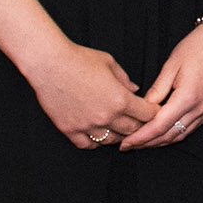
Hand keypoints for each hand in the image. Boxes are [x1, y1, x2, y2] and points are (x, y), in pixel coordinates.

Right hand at [24, 35, 152, 149]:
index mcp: (120, 99)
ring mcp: (88, 125)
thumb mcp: (109, 63)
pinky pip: (88, 144)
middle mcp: (106, 116)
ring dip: (118, 135)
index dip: (153, 113)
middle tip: (139, 123)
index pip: (147, 114)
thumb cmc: (79, 58)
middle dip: (140, 126)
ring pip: (111, 141)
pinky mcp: (70, 130)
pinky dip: (95, 141)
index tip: (152, 112)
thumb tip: (135, 90)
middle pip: (133, 130)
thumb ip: (125, 79)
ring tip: (119, 129)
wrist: (49, 63)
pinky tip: (98, 134)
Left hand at [113, 19, 202, 149]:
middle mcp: (199, 108)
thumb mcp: (170, 66)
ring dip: (160, 142)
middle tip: (128, 146)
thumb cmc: (195, 48)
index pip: (159, 126)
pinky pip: (189, 128)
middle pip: (169, 135)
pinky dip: (173, 134)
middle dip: (148, 143)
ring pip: (180, 135)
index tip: (125, 143)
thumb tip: (143, 109)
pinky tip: (161, 133)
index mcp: (187, 97)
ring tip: (141, 142)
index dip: (141, 137)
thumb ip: (156, 91)